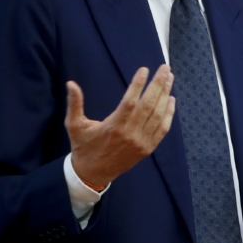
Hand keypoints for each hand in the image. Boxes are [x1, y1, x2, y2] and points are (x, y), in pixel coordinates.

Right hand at [65, 65, 175, 186]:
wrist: (92, 174)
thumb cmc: (83, 147)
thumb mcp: (75, 125)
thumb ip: (75, 104)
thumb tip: (70, 84)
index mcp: (113, 126)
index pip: (130, 101)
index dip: (138, 84)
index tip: (144, 69)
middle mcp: (130, 133)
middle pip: (149, 105)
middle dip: (158, 84)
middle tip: (165, 68)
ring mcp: (141, 142)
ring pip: (158, 115)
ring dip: (165, 94)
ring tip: (169, 78)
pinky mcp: (148, 148)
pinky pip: (162, 129)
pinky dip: (169, 114)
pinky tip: (171, 99)